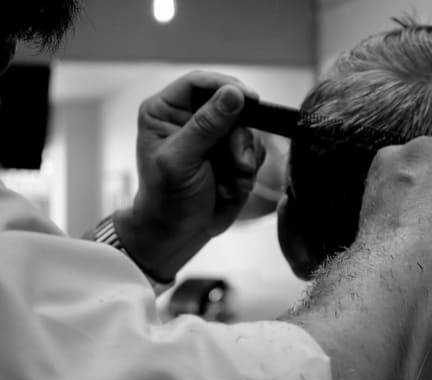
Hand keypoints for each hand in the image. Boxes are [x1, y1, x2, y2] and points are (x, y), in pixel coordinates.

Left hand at [115, 71, 264, 280]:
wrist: (180, 232)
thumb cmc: (168, 198)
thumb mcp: (181, 160)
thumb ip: (206, 126)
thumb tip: (233, 93)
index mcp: (166, 111)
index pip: (199, 83)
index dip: (225, 86)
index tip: (250, 99)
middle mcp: (191, 118)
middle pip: (231, 106)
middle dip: (238, 137)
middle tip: (238, 162)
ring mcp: (214, 136)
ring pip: (247, 130)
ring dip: (244, 159)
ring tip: (232, 181)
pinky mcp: (232, 154)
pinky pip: (254, 150)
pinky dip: (248, 171)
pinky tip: (232, 186)